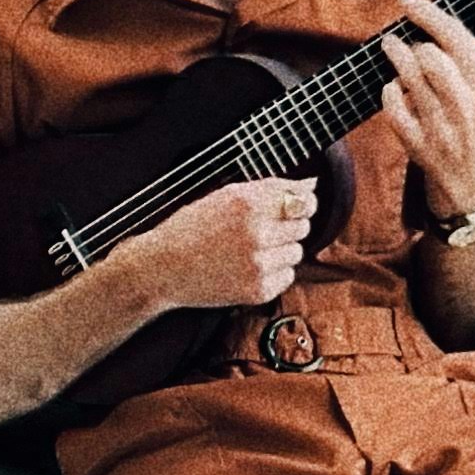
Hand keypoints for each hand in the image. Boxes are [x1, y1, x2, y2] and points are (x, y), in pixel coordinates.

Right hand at [132, 177, 318, 310]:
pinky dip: (274, 273)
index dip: (304, 204)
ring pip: (296, 253)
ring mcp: (259, 264)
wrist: (163, 268)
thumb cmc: (190, 229)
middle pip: (303, 227)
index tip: (299, 208)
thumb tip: (310, 185)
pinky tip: (248, 268)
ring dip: (281, 251)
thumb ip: (271, 189)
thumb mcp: (226, 196)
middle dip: (288, 227)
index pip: (303, 201)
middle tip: (262, 231)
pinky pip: (287, 277)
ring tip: (251, 250)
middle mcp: (257, 232)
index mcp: (248, 202)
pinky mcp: (258, 289)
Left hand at [378, 0, 474, 226]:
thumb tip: (438, 21)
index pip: (458, 39)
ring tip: (392, 49)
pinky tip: (393, 89)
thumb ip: (470, 62)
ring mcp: (441, 128)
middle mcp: (466, 108)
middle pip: (431, 56)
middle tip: (403, 36)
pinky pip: (392, 107)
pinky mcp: (418, 145)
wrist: (473, 188)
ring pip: (408, 78)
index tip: (408, 2)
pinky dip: (388, 92)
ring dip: (395, 57)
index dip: (429, 14)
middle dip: (412, 40)